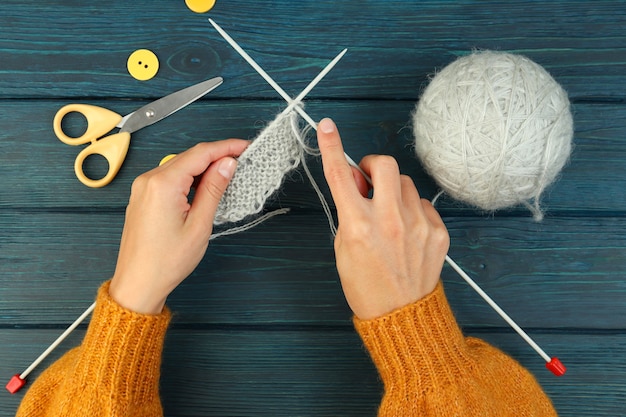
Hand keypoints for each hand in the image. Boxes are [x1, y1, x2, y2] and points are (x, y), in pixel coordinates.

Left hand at [109, 140, 248, 313]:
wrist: (138, 283)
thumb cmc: (167, 261)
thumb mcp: (200, 225)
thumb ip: (214, 189)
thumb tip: (227, 164)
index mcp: (163, 184)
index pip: (201, 153)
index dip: (226, 147)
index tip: (245, 147)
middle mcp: (149, 179)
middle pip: (190, 156)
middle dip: (217, 155)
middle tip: (242, 161)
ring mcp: (143, 187)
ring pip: (180, 166)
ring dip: (203, 167)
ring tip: (227, 175)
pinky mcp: (142, 196)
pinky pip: (169, 177)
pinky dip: (189, 177)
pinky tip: (204, 186)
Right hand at [317, 118, 449, 319]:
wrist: (401, 316)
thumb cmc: (365, 285)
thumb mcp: (342, 248)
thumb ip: (347, 210)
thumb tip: (354, 178)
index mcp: (358, 226)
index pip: (340, 176)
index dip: (332, 147)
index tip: (327, 127)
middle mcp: (389, 221)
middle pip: (385, 165)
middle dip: (374, 166)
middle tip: (369, 181)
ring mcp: (418, 225)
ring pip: (406, 183)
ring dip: (393, 190)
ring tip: (389, 215)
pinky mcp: (438, 232)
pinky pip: (423, 204)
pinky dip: (412, 210)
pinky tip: (407, 231)